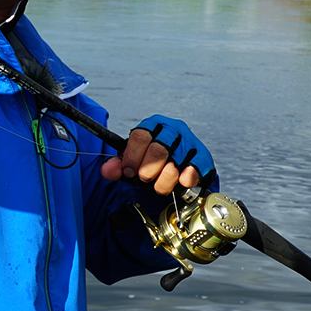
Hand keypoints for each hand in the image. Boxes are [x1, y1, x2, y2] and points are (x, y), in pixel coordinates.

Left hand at [100, 115, 214, 195]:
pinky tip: (179, 182)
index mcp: (153, 124)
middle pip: (158, 149)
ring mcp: (189, 141)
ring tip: (159, 185)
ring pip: (175, 163)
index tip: (129, 172)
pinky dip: (183, 181)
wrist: (180, 167)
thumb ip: (117, 166)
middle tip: (144, 179)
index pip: (140, 135)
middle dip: (148, 170)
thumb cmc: (154, 161)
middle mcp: (173, 128)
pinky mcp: (203, 156)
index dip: (132, 157)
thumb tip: (107, 171)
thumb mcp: (133, 161)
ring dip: (163, 181)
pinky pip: (192, 170)